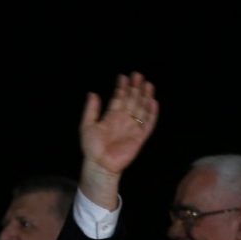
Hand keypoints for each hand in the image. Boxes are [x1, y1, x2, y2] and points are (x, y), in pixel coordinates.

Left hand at [77, 72, 157, 208]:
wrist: (99, 164)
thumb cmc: (91, 147)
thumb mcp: (87, 126)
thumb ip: (91, 110)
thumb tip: (93, 93)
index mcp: (111, 117)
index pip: (119, 98)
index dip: (122, 88)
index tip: (123, 77)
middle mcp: (124, 120)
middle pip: (132, 100)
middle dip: (135, 88)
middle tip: (137, 75)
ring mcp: (132, 128)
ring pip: (142, 109)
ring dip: (145, 97)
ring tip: (147, 84)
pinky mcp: (139, 137)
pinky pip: (148, 123)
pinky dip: (152, 113)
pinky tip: (153, 102)